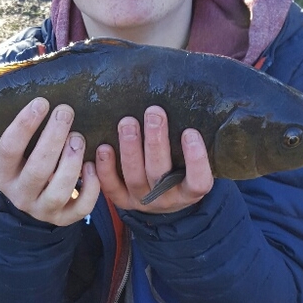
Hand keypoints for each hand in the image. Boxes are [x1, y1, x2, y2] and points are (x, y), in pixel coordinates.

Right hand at [0, 97, 100, 224]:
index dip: (25, 125)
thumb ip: (28, 133)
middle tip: (65, 113)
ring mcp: (42, 210)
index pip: (9, 148)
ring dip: (71, 162)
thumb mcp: (17, 151)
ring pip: (59, 190)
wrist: (27, 201)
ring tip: (78, 138)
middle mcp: (20, 195)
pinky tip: (92, 165)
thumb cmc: (25, 164)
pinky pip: (81, 207)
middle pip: (37, 169)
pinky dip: (90, 187)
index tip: (42, 102)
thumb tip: (46, 100)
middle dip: (53, 138)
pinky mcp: (63, 218)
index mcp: (3, 174)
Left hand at [95, 107, 212, 212]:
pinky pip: (112, 188)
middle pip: (160, 174)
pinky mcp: (123, 200)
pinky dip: (106, 169)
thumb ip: (191, 141)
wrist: (162, 199)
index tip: (190, 132)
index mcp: (190, 192)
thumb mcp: (191, 163)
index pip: (198, 181)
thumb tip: (191, 101)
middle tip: (154, 113)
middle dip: (156, 142)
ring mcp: (143, 201)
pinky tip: (103, 147)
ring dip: (130, 149)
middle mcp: (167, 199)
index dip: (195, 159)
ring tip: (128, 122)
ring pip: (135, 178)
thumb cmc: (180, 170)